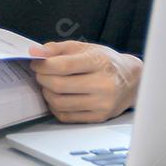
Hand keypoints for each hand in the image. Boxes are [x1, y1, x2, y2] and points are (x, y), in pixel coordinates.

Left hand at [28, 41, 142, 122]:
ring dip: (47, 93)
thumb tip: (35, 52)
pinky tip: (58, 97)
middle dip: (42, 79)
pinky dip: (55, 106)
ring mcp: (102, 104)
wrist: (131, 81)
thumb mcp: (85, 48)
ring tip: (49, 85)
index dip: (43, 65)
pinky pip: (66, 116)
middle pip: (59, 85)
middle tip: (40, 73)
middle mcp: (103, 84)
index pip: (64, 66)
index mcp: (99, 63)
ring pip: (60, 103)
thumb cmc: (105, 62)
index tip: (36, 63)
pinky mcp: (99, 117)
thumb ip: (58, 48)